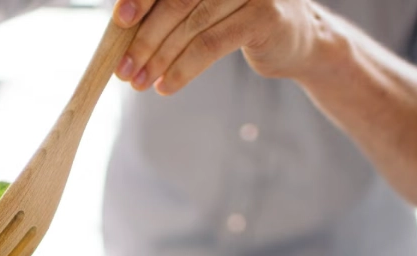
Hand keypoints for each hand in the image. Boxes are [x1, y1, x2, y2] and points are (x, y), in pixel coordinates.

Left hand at [112, 0, 333, 93]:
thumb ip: (171, 7)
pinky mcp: (264, 16)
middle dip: (144, 38)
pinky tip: (166, 87)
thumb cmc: (239, 21)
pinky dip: (183, 69)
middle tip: (123, 68)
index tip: (119, 21)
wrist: (297, 40)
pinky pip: (211, 45)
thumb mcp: (204, 6)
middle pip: (176, 0)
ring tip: (140, 83)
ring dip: (159, 59)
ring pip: (191, 26)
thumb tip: (122, 25)